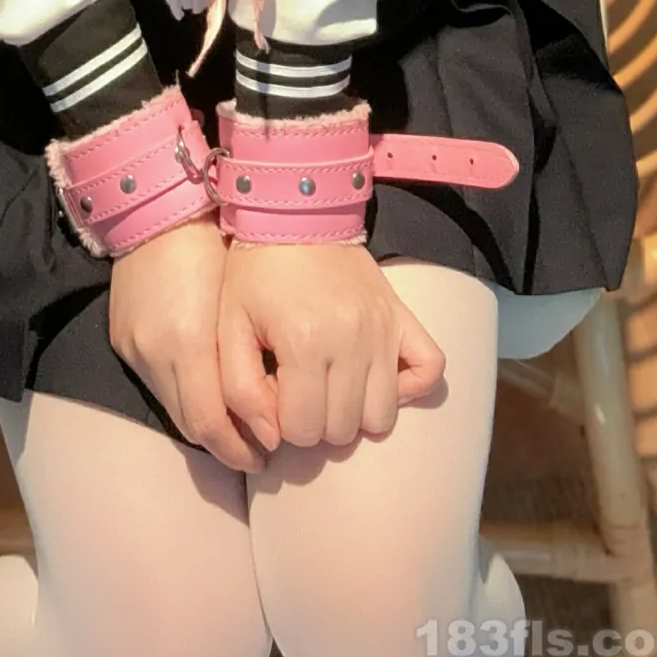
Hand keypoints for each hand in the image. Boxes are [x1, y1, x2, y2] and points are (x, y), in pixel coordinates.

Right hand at [108, 214, 271, 473]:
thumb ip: (251, 357)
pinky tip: (207, 394)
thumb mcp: (241, 298)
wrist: (157, 207)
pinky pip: (156, 385)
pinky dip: (183, 398)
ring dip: (204, 424)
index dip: (241, 445)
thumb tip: (271, 406)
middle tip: (259, 451)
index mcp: (187, 340)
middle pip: (190, 424)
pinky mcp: (122, 340)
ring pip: (172, 408)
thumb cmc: (212, 243)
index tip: (269, 451)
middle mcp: (153, 351)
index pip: (210, 422)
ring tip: (237, 428)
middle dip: (225, 444)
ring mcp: (133, 347)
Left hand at [217, 240, 445, 448]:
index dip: (281, 422)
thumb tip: (270, 440)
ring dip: (354, 413)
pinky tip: (375, 378)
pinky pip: (430, 370)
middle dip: (314, 421)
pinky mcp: (402, 318)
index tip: (272, 392)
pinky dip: (408, 387)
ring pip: (383, 416)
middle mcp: (352, 339)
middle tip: (298, 388)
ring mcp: (384, 329)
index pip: (302, 431)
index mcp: (304, 342)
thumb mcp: (227, 329)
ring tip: (330, 385)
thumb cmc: (253, 275)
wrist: (294, 216)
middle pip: (343, 430)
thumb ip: (239, 390)